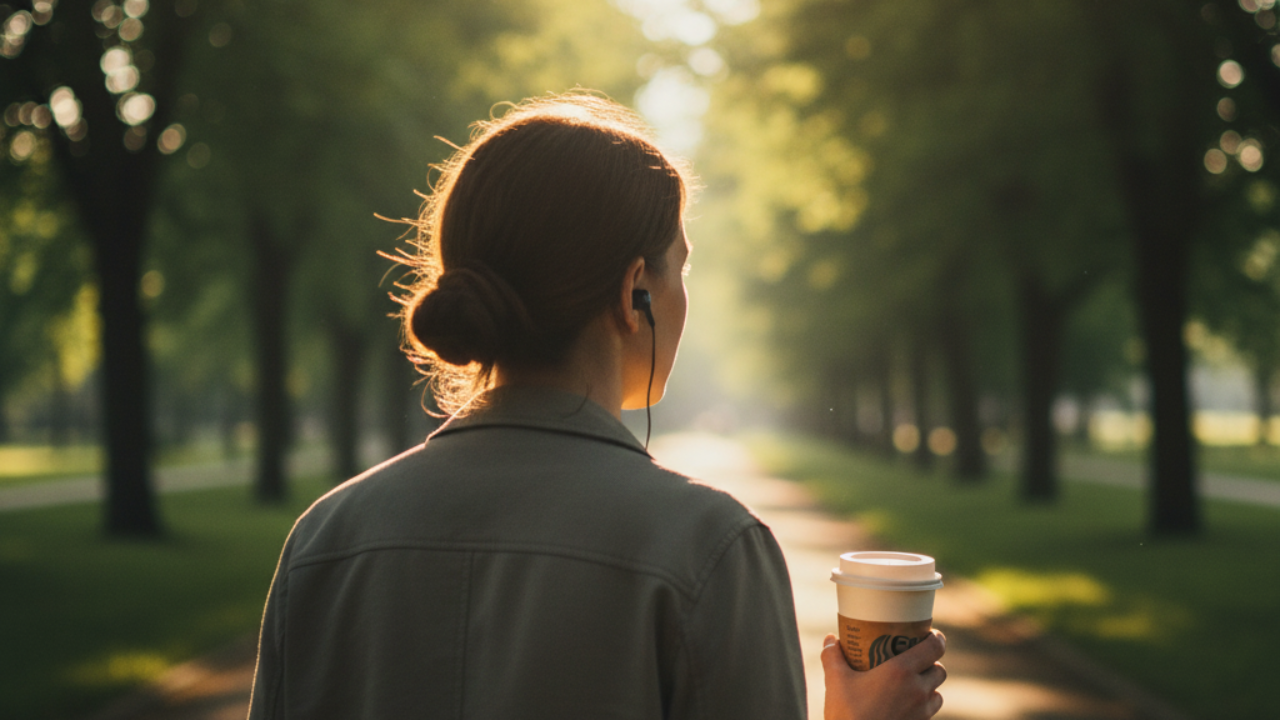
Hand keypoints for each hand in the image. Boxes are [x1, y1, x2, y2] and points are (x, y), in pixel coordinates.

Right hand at [821, 630, 946, 719]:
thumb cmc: (846, 715)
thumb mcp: (835, 682)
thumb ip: (832, 657)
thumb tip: (830, 640)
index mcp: (901, 671)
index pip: (935, 648)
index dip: (936, 638)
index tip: (928, 634)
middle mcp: (917, 690)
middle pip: (939, 670)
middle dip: (930, 663)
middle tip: (914, 658)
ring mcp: (921, 712)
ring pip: (937, 693)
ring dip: (928, 686)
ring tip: (911, 683)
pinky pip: (929, 712)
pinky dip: (922, 705)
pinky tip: (905, 705)